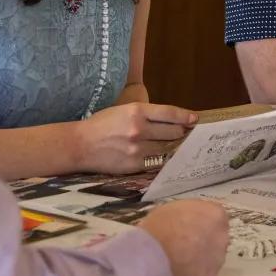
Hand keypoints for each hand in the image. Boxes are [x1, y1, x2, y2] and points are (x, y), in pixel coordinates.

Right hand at [75, 102, 196, 173]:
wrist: (80, 144)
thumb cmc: (101, 125)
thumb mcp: (123, 110)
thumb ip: (144, 114)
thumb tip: (168, 119)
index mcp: (137, 111)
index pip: (169, 113)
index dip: (185, 116)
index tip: (194, 119)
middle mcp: (140, 129)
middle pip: (173, 132)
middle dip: (180, 133)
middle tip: (185, 133)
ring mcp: (138, 149)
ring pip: (166, 148)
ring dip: (171, 147)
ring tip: (171, 145)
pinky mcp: (134, 165)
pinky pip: (155, 162)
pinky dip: (159, 158)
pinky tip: (158, 156)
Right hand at [139, 200, 228, 275]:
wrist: (154, 258)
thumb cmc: (160, 229)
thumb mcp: (173, 209)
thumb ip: (188, 214)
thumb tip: (186, 221)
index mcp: (215, 214)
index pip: (214, 215)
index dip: (201, 221)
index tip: (190, 225)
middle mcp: (221, 236)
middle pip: (215, 236)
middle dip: (203, 239)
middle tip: (184, 242)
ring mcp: (217, 259)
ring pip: (211, 257)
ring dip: (200, 258)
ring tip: (180, 259)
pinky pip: (204, 274)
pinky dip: (195, 274)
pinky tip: (180, 272)